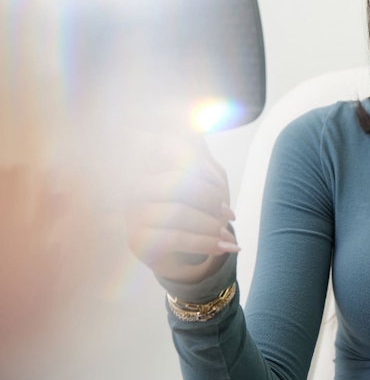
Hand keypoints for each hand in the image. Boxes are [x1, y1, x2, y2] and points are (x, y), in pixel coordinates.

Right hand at [124, 134, 238, 284]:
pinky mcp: (136, 240)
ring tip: (227, 232)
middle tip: (228, 212)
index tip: (220, 184)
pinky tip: (224, 246)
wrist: (180, 251)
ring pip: (179, 212)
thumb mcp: (201, 173)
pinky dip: (207, 243)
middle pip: (178, 181)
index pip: (169, 146)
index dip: (200, 164)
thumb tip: (193, 128)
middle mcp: (132, 184)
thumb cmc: (194, 206)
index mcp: (145, 160)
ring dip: (213, 225)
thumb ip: (195, 148)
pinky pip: (176, 238)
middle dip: (212, 198)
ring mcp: (130, 213)